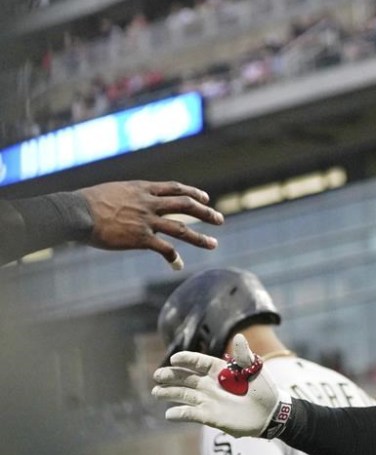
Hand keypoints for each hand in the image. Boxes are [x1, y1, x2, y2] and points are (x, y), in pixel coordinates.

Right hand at [78, 180, 222, 269]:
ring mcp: (147, 220)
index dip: (193, 192)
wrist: (76, 212)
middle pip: (186, 206)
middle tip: (219, 219)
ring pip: (181, 229)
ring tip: (213, 244)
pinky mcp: (140, 238)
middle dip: (205, 212)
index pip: (175, 188)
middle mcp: (149, 203)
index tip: (205, 197)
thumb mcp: (113, 191)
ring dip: (200, 237)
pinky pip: (164, 249)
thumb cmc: (86, 202)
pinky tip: (178, 266)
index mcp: (142, 189)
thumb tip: (129, 202)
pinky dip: (173, 258)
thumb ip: (128, 196)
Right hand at [151, 334, 288, 437]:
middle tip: (158, 375)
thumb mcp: (255, 370)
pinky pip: (190, 414)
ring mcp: (208, 400)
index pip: (199, 362)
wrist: (269, 413)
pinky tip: (169, 414)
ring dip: (170, 393)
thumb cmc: (264, 389)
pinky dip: (179, 414)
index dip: (187, 360)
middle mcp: (210, 384)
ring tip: (157, 392)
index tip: (174, 358)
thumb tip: (239, 336)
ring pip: (184, 394)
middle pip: (186, 378)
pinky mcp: (209, 416)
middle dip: (172, 375)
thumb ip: (244, 355)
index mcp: (220, 370)